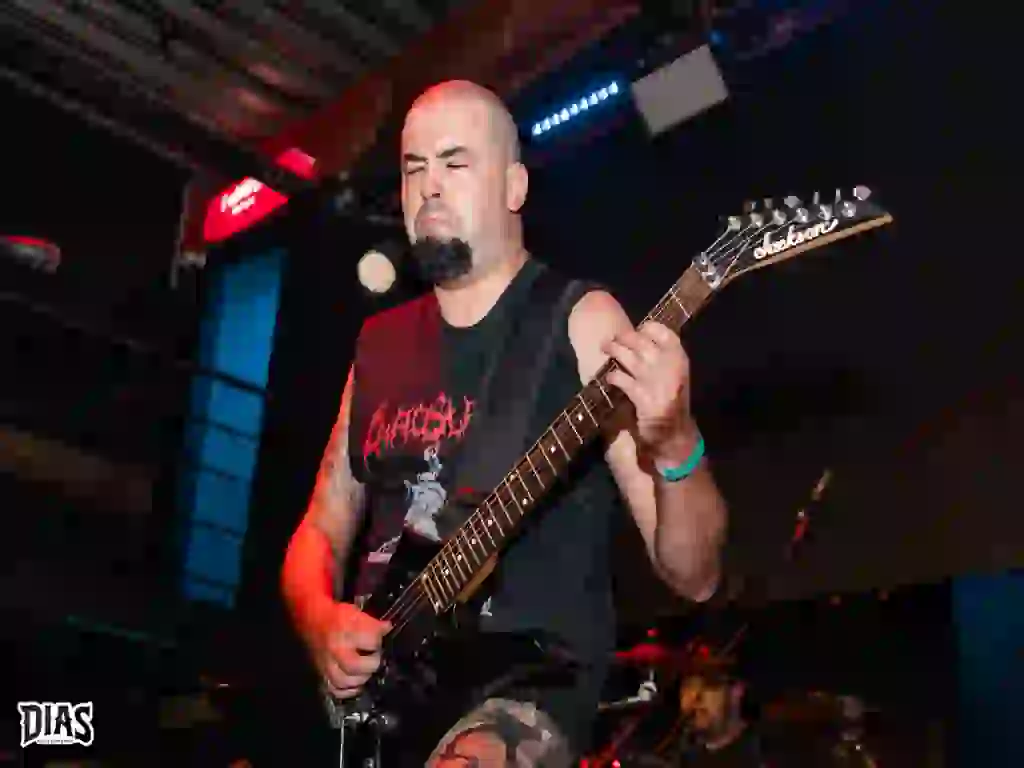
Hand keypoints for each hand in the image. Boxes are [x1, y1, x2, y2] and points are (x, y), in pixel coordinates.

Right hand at [308, 601, 391, 699]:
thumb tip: (388, 629)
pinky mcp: (321, 674)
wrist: (313, 620)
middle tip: (375, 658)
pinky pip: (334, 690)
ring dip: (360, 678)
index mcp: (345, 629)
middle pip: (354, 666)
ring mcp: (326, 663)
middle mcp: (335, 648)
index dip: (379, 639)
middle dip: (371, 664)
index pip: (371, 640)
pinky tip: (355, 682)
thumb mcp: (356, 611)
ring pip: (343, 681)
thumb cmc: (336, 616)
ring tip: (366, 670)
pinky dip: (347, 690)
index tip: (382, 637)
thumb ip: (373, 622)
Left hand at [602, 322, 698, 463]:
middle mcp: (669, 365)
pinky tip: (608, 377)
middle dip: (623, 337)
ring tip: (605, 347)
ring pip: (629, 357)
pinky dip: (613, 376)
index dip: (648, 328)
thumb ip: (662, 357)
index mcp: (680, 358)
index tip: (638, 328)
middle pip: (641, 341)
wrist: (675, 432)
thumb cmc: (672, 401)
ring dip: (614, 350)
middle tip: (612, 339)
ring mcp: (656, 381)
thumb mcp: (674, 375)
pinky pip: (622, 380)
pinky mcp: (643, 397)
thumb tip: (638, 338)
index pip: (664, 333)